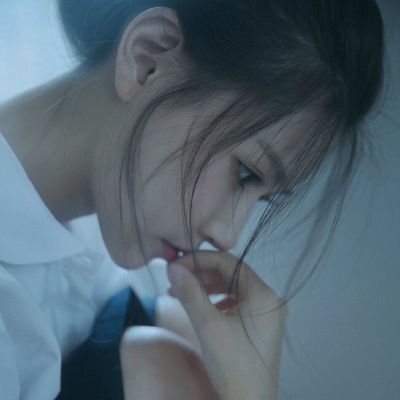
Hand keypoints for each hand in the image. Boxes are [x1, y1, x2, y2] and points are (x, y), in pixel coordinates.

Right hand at [166, 250, 287, 399]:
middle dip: (202, 275)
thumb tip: (173, 266)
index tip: (177, 264)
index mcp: (264, 294)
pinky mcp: (262, 326)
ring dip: (207, 289)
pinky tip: (201, 307)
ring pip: (233, 289)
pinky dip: (217, 302)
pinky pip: (238, 304)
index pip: (229, 263)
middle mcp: (270, 299)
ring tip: (181, 293)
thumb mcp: (207, 325)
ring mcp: (268, 313)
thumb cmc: (232, 365)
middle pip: (231, 275)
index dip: (200, 260)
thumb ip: (190, 292)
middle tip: (176, 279)